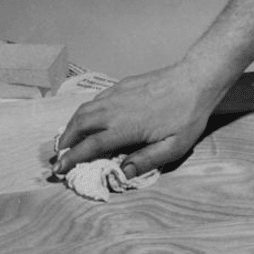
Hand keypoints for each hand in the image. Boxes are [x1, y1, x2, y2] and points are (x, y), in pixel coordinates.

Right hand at [54, 61, 216, 178]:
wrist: (195, 80)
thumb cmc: (187, 117)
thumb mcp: (174, 147)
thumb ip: (147, 161)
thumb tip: (123, 173)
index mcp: (125, 128)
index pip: (90, 145)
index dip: (72, 158)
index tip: (59, 169)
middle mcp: (114, 110)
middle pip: (79, 126)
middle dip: (65, 142)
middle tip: (58, 157)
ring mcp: (116, 95)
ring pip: (83, 111)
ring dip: (70, 127)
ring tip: (65, 141)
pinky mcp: (121, 86)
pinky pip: (94, 100)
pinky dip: (82, 113)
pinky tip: (84, 120)